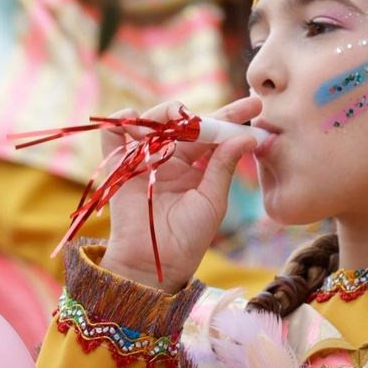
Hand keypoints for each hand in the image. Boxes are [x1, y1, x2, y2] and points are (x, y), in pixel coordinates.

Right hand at [99, 97, 263, 292]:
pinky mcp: (119, 169)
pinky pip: (113, 142)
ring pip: (149, 125)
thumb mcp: (212, 201)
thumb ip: (223, 167)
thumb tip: (247, 138)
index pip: (214, 134)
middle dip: (190, 113)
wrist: (156, 263)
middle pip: (179, 123)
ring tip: (170, 116)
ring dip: (157, 116)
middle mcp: (169, 159)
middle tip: (198, 117)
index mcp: (195, 166)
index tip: (254, 104)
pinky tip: (127, 118)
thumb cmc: (189, 238)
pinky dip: (116, 126)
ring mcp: (144, 162)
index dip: (231, 116)